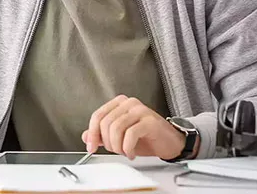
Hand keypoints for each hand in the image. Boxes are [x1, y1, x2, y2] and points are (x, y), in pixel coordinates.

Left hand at [82, 95, 196, 159]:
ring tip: (124, 152)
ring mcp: (140, 110)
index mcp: (120, 103)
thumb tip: (86, 136)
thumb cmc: (146, 137)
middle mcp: (129, 103)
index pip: (98, 115)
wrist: (170, 142)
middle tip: (115, 150)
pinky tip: (131, 152)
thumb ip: (102, 134)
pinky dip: (128, 148)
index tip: (91, 147)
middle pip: (106, 122)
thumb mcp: (120, 136)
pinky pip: (131, 134)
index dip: (92, 133)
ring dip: (117, 146)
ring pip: (116, 128)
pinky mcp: (150, 121)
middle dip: (107, 142)